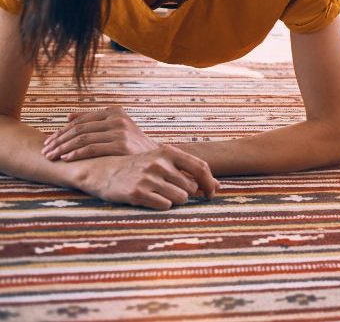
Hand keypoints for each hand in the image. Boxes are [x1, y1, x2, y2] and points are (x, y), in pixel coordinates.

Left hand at [42, 106, 158, 161]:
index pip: (80, 121)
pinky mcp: (121, 145)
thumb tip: (68, 117)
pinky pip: (92, 148)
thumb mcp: (116, 128)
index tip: (48, 142)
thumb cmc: (133, 145)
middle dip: (58, 140)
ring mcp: (121, 132)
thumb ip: (94, 121)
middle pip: (79, 129)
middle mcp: (118, 119)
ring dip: (63, 148)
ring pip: (82, 138)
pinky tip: (66, 158)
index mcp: (115, 112)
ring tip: (51, 156)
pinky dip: (76, 153)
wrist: (157, 158)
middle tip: (46, 150)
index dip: (61, 131)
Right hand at [79, 145, 219, 209]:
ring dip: (173, 200)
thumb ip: (188, 171)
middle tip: (168, 191)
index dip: (210, 183)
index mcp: (167, 152)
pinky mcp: (137, 193)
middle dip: (185, 193)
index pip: (201, 167)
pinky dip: (161, 205)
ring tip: (157, 194)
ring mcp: (148, 178)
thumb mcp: (161, 161)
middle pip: (191, 188)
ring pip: (180, 198)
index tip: (212, 194)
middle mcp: (159, 163)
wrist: (101, 171)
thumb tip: (219, 187)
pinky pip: (164, 206)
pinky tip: (148, 199)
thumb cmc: (138, 167)